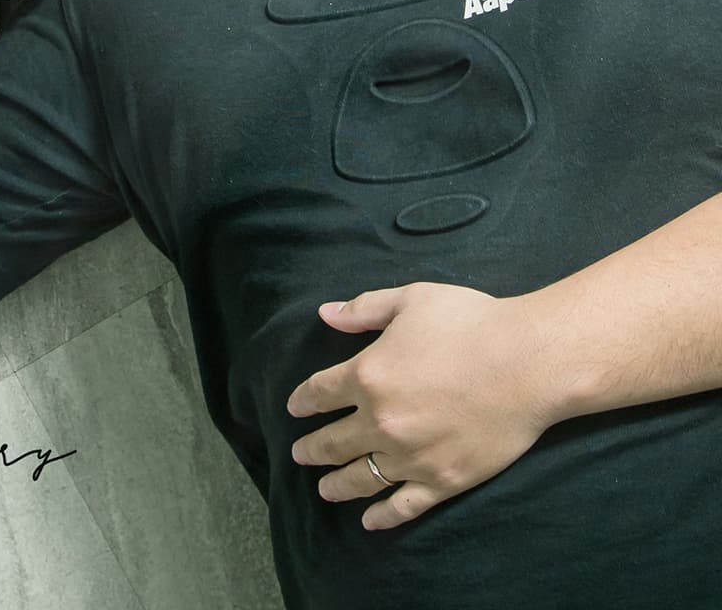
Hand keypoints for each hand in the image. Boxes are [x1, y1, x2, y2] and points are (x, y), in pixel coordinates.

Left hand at [286, 283, 556, 531]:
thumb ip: (364, 309)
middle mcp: (381, 421)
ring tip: (324, 489)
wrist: (526, 364)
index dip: (303, 401)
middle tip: (299, 454)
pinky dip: (381, 516)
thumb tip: (324, 313)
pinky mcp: (442, 481)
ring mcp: (411, 456)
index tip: (294, 408)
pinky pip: (402, 506)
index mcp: (368, 375)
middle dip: (312, 449)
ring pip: (361, 478)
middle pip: (333, 442)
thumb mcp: (410, 300)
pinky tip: (368, 520)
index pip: (320, 392)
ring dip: (336, 484)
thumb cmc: (470, 323)